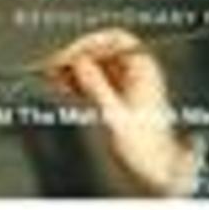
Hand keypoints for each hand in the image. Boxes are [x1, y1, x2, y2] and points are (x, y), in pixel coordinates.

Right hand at [40, 31, 203, 196]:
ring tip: (52, 77)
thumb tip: (78, 61)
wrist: (156, 170)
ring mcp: (129, 86)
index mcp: (146, 71)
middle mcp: (139, 74)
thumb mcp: (116, 114)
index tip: (69, 55)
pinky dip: (79, 82)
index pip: (117, 39)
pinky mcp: (119, 98)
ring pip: (97, 67)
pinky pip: (96, 82)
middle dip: (77, 58)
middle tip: (53, 67)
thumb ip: (96, 85)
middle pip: (104, 52)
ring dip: (74, 70)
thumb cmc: (145, 147)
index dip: (90, 43)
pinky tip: (62, 86)